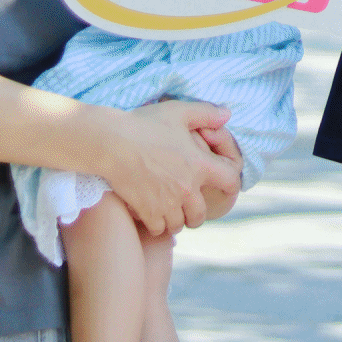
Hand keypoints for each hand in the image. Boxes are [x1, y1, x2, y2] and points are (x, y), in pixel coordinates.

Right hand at [102, 100, 239, 236]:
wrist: (110, 143)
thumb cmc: (143, 125)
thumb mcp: (178, 111)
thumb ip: (206, 113)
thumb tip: (227, 115)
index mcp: (199, 165)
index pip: (231, 182)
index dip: (231, 184)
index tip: (223, 185)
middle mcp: (187, 189)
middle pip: (200, 215)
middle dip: (196, 212)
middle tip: (187, 206)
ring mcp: (167, 203)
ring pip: (179, 225)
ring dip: (176, 219)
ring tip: (168, 209)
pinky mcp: (147, 211)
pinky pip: (159, 229)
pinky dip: (157, 224)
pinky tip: (151, 213)